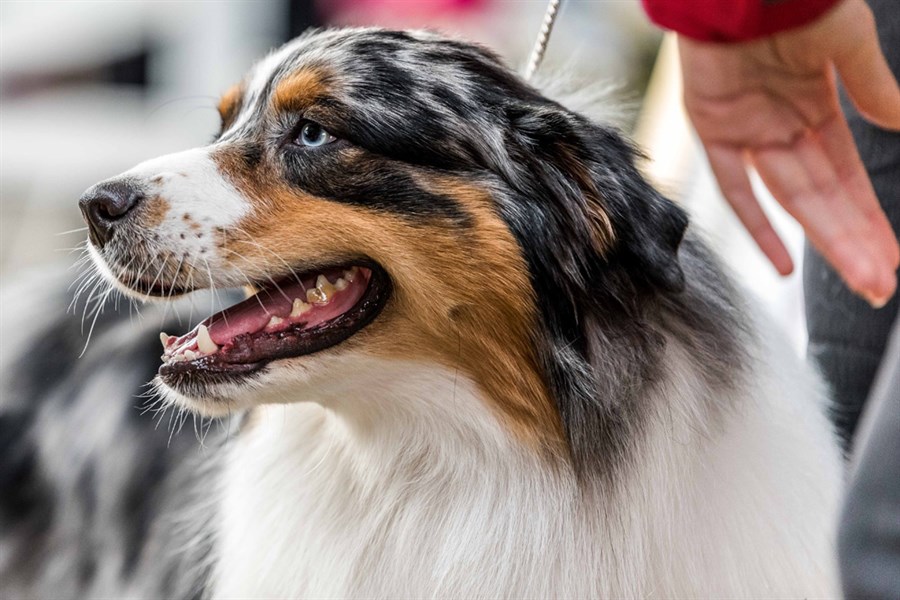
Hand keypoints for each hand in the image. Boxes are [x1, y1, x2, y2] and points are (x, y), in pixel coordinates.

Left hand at [678, 0, 899, 306]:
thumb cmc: (796, 1)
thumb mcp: (847, 44)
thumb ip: (870, 88)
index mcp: (818, 112)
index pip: (848, 179)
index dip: (868, 219)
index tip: (890, 257)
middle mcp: (784, 132)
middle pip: (822, 199)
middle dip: (851, 242)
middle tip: (879, 285)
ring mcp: (749, 136)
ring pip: (791, 201)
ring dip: (823, 240)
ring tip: (858, 277)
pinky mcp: (714, 133)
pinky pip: (734, 189)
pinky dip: (755, 226)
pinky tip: (780, 265)